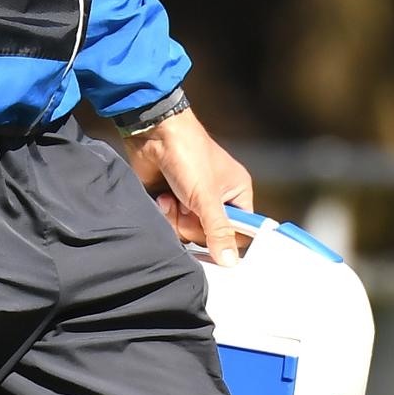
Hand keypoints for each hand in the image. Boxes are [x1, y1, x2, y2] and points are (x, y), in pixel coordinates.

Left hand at [123, 107, 252, 268]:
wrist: (152, 133)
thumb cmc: (188, 154)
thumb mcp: (206, 196)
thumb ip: (218, 230)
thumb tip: (230, 262)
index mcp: (236, 193)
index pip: (241, 231)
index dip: (227, 240)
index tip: (214, 242)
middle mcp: (216, 198)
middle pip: (210, 236)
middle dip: (193, 225)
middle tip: (187, 207)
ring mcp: (192, 200)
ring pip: (187, 231)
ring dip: (176, 218)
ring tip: (172, 197)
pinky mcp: (171, 200)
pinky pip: (170, 223)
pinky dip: (164, 212)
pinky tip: (161, 196)